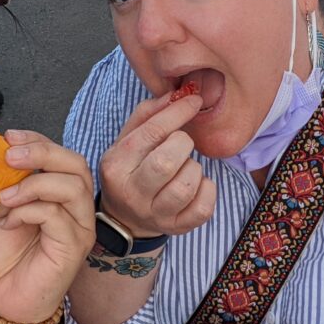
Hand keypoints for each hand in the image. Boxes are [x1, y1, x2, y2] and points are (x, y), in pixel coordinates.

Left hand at [0, 130, 94, 322]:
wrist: (0, 298)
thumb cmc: (3, 255)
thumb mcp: (1, 208)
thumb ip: (9, 182)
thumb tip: (4, 152)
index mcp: (61, 194)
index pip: (62, 156)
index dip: (38, 140)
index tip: (9, 136)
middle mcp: (76, 208)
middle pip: (76, 165)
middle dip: (43, 153)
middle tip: (11, 156)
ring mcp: (79, 227)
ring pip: (73, 187)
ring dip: (35, 183)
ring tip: (6, 195)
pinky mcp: (74, 247)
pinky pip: (56, 215)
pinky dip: (29, 211)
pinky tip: (9, 222)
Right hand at [97, 93, 215, 237]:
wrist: (125, 219)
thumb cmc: (130, 171)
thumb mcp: (126, 140)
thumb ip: (148, 114)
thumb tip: (177, 95)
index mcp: (116, 165)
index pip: (151, 132)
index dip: (177, 112)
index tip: (194, 101)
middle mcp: (132, 192)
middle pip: (166, 162)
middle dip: (183, 144)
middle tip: (181, 143)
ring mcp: (155, 214)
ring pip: (186, 187)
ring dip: (194, 169)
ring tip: (185, 166)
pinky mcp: (176, 228)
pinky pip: (203, 208)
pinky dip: (207, 190)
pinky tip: (197, 184)